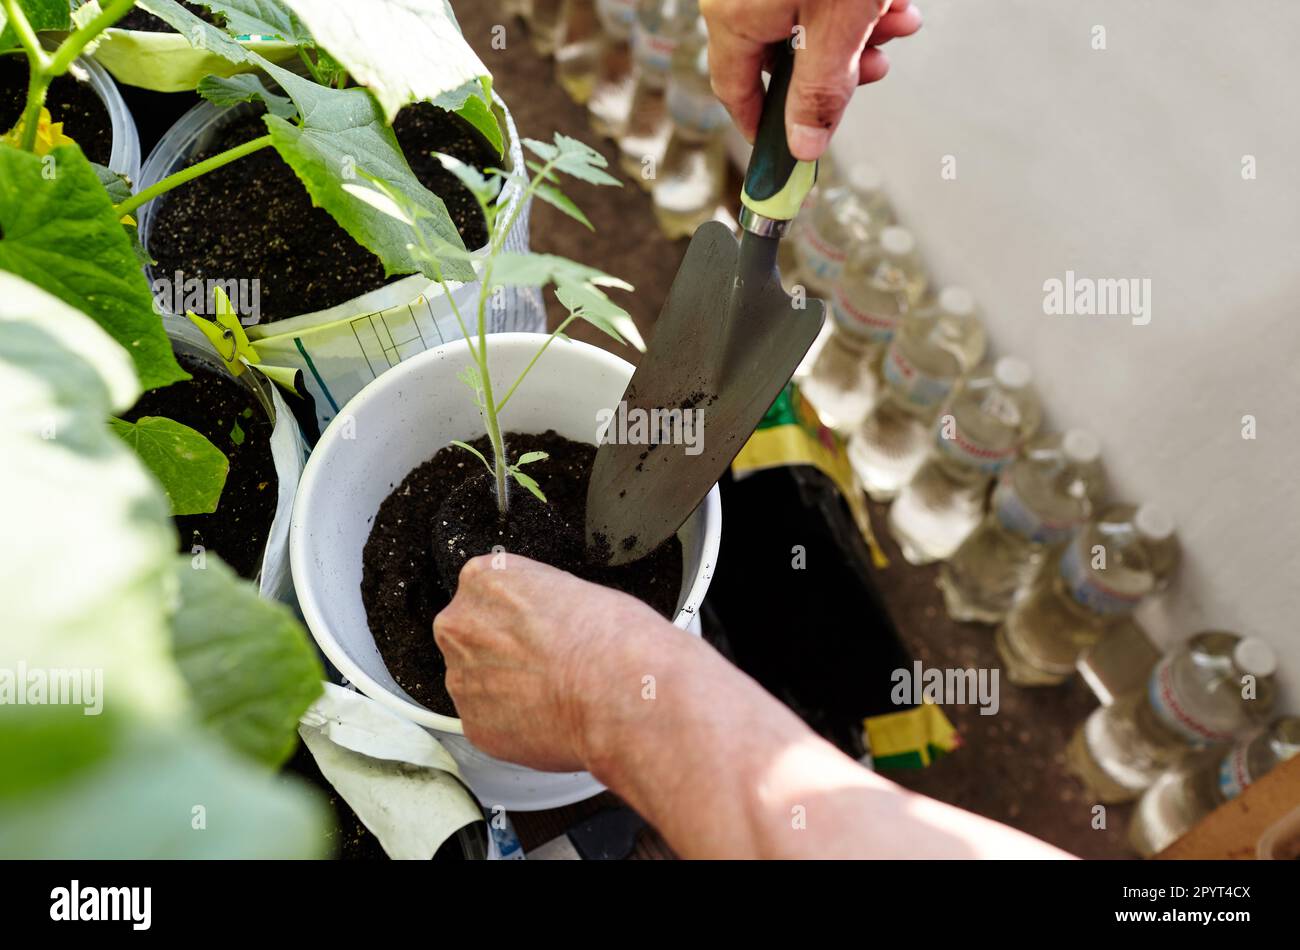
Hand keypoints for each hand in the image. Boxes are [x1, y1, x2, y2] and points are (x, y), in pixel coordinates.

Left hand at [433, 554, 685, 771]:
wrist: (618, 694)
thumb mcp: (575, 588)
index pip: (486, 593)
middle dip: (504, 652)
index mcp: (483, 580)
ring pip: (480, 684)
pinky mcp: (474, 726)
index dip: (518, 614)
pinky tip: (550, 717)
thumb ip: (538, 604)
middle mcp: (460, 627)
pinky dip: (515, 724)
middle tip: (547, 663)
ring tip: (555, 694)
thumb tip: (543, 621)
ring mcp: (462, 680)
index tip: (538, 627)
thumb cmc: (610, 638)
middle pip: (474, 638)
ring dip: (508, 690)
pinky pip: (491, 723)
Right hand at [702, 0, 922, 159]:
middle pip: (781, 56)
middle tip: (873, 72)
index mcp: (734, 18)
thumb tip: (803, 145)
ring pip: (806, 20)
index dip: (761, 128)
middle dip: (834, 69)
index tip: (784, 153)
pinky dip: (855, 0)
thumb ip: (820, 94)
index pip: (735, 91)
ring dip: (858, 32)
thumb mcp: (839, 27)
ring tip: (896, 24)